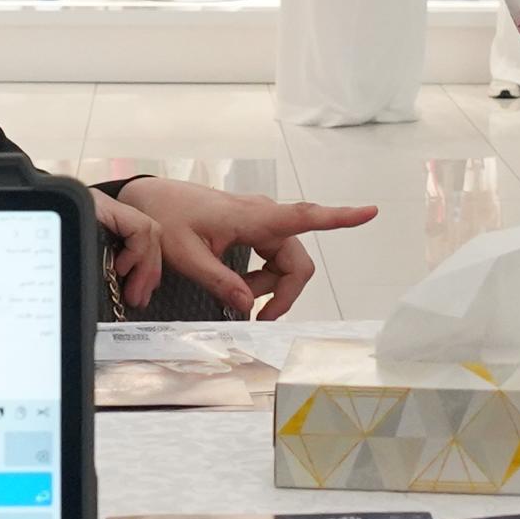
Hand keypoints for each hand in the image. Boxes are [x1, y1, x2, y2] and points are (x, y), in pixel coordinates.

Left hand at [106, 178, 377, 318]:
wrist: (150, 199)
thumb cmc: (165, 219)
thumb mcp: (185, 255)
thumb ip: (217, 281)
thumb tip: (246, 307)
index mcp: (250, 216)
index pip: (302, 216)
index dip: (339, 217)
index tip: (370, 211)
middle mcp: (263, 216)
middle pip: (296, 261)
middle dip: (282, 293)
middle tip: (256, 319)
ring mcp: (259, 221)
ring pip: (285, 263)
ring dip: (267, 287)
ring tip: (234, 296)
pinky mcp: (253, 227)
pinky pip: (272, 258)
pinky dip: (260, 278)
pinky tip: (236, 285)